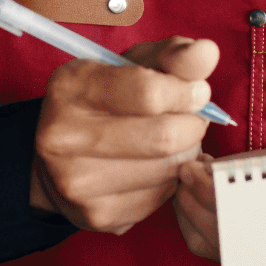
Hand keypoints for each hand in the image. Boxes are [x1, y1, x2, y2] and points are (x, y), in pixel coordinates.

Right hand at [29, 36, 220, 234]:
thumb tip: (208, 51)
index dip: (186, 92)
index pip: (148, 92)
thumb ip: (171, 56)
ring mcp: (76, 181)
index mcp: (71, 87)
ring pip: (167, 170)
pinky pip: (160, 198)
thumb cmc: (105, 102)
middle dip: (191, 126)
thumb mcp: (131, 66)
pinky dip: (169, 181)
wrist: (57, 160)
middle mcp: (64, 136)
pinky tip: (154, 167)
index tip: (197, 92)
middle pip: (162, 138)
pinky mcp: (96, 214)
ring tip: (172, 143)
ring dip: (183, 154)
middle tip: (190, 120)